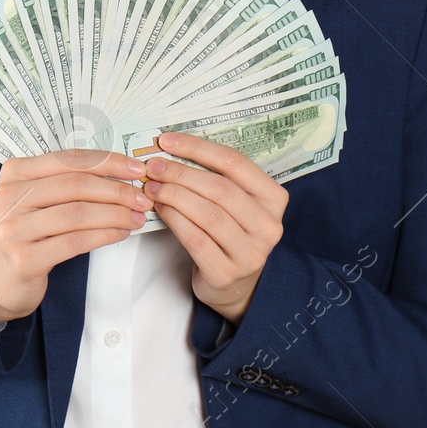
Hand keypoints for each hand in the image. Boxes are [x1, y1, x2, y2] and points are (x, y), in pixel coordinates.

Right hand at [0, 149, 151, 323]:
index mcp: (15, 172)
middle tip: (142, 198)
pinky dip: (104, 235)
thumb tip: (123, 172)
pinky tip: (120, 233)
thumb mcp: (38, 199)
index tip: (136, 169)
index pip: (70, 159)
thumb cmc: (28, 232)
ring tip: (136, 217)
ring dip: (115, 214)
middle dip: (116, 191)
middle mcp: (8, 196)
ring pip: (77, 214)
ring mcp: (12, 229)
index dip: (108, 162)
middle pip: (75, 185)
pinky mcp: (23, 258)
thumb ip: (69, 181)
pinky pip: (74, 241)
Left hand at [142, 132, 287, 325]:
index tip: (167, 141)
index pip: (235, 163)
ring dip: (174, 196)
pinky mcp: (227, 273)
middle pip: (220, 189)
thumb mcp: (238, 204)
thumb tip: (173, 149)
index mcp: (274, 198)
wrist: (238, 286)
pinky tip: (160, 209)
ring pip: (208, 214)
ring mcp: (251, 252)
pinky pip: (196, 240)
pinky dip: (174, 220)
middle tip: (154, 167)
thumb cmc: (232, 233)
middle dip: (181, 173)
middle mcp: (269, 225)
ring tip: (152, 187)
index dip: (198, 148)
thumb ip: (218, 178)